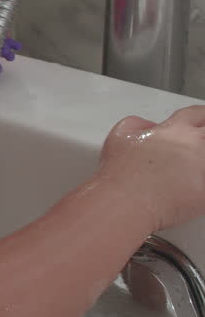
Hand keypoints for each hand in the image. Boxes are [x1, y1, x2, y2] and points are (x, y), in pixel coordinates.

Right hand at [101, 106, 204, 229]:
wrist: (126, 202)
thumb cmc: (121, 174)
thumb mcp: (120, 135)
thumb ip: (138, 124)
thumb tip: (149, 127)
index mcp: (176, 130)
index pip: (198, 114)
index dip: (200, 118)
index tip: (200, 123)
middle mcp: (195, 145)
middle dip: (204, 134)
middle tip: (197, 147)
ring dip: (201, 161)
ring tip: (192, 168)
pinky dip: (201, 185)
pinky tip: (192, 187)